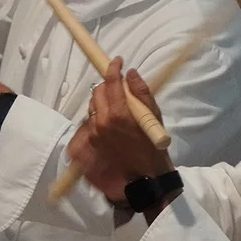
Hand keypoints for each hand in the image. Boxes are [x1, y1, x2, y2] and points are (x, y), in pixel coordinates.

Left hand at [67, 57, 173, 202]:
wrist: (145, 179)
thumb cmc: (153, 149)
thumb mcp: (154, 118)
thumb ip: (141, 93)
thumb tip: (130, 73)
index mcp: (119, 114)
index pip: (110, 82)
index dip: (113, 68)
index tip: (117, 61)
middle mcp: (102, 123)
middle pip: (96, 93)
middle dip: (106, 86)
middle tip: (117, 90)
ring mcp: (92, 135)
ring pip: (91, 109)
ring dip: (101, 104)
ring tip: (114, 112)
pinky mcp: (87, 146)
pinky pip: (86, 125)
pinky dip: (95, 120)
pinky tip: (106, 126)